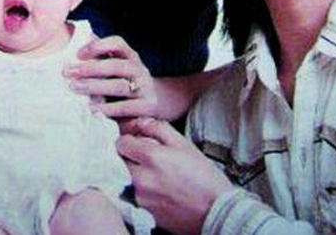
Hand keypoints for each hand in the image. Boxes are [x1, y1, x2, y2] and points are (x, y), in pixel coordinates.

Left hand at [63, 36, 159, 117]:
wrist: (156, 100)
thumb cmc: (127, 80)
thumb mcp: (118, 65)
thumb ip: (101, 54)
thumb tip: (81, 37)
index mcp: (130, 56)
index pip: (118, 43)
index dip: (98, 46)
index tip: (77, 54)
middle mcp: (138, 69)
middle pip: (116, 65)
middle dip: (90, 68)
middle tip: (67, 72)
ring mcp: (144, 88)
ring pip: (119, 86)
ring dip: (95, 87)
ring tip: (74, 88)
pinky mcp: (146, 106)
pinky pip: (126, 107)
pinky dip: (108, 109)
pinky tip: (92, 110)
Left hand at [118, 118, 231, 234]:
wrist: (215, 211)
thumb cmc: (203, 176)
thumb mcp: (184, 144)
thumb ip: (158, 129)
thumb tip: (141, 122)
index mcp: (152, 157)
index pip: (121, 143)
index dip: (128, 139)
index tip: (136, 141)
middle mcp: (141, 179)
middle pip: (120, 161)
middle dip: (130, 157)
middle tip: (145, 157)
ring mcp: (141, 198)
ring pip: (126, 179)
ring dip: (135, 174)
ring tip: (156, 174)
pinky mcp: (144, 212)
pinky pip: (134, 195)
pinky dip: (141, 190)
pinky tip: (159, 188)